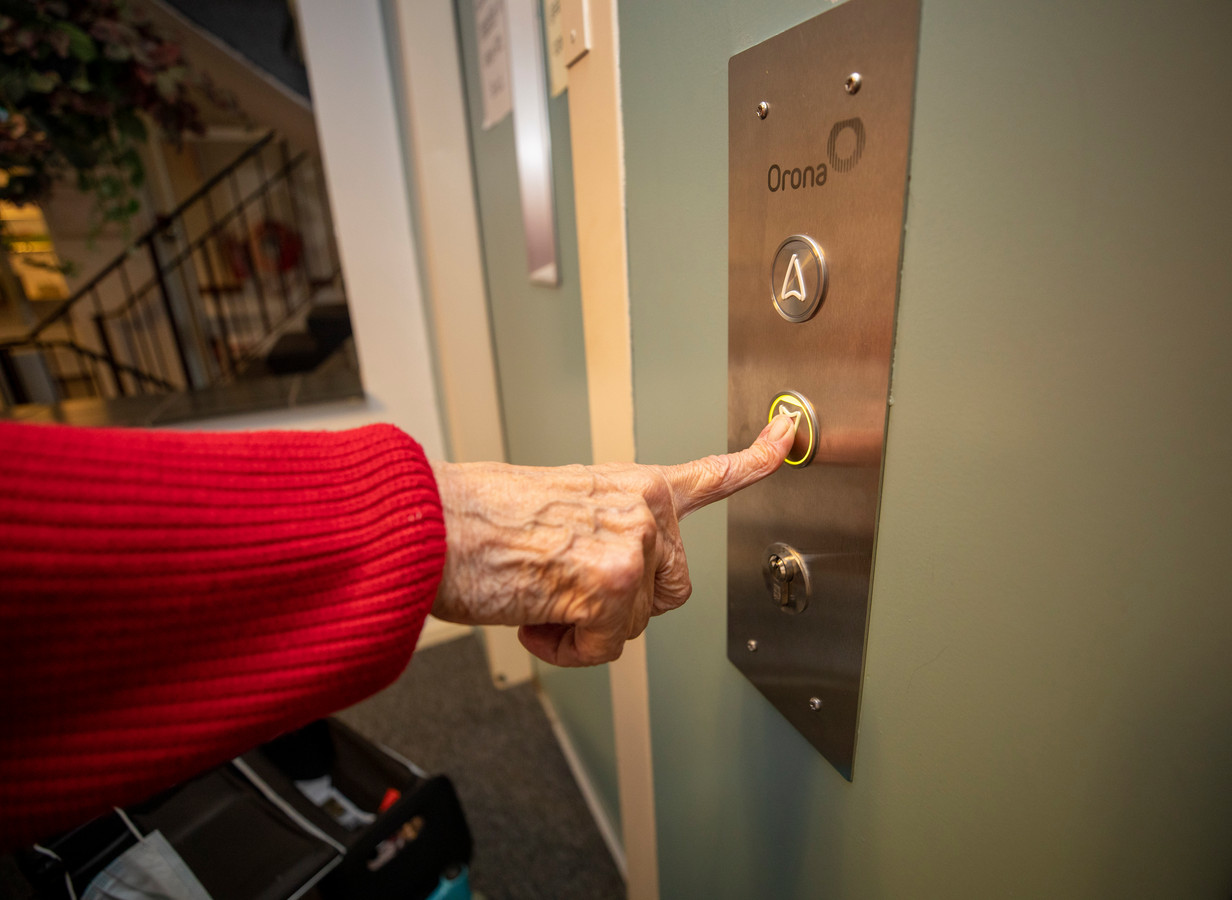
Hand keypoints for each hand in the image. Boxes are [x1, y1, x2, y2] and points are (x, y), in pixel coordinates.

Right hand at [429, 413, 798, 665]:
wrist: (431, 525)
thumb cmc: (475, 517)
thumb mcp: (558, 501)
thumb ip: (607, 526)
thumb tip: (618, 570)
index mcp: (630, 483)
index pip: (709, 475)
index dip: (755, 459)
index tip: (789, 432)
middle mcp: (641, 508)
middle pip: (669, 590)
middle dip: (622, 603)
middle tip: (566, 586)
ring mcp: (631, 545)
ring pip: (633, 623)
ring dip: (586, 626)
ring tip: (537, 594)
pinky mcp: (610, 587)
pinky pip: (604, 649)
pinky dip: (566, 647)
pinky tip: (533, 617)